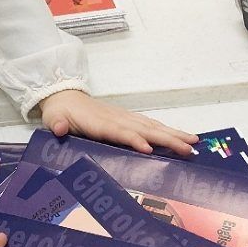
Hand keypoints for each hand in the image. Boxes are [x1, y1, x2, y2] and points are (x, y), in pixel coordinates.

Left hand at [39, 90, 195, 156]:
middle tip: (188, 149)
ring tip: (193, 143)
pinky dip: (165, 131)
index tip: (148, 149)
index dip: (134, 140)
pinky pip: (149, 125)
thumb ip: (57, 125)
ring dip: (172, 134)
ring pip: (152, 126)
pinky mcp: (127, 119)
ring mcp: (124, 118)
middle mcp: (117, 119)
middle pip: (144, 129)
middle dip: (166, 138)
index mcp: (100, 123)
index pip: (120, 132)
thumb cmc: (61, 113)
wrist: (64, 97)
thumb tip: (60, 129)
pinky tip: (179, 138)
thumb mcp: (54, 119)